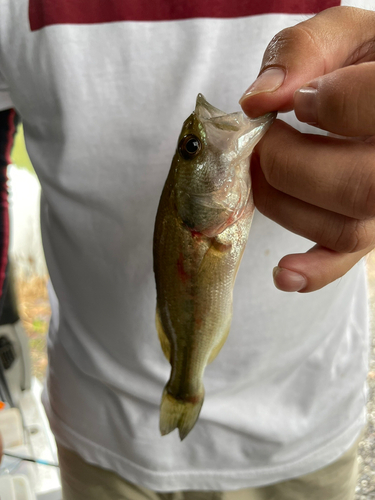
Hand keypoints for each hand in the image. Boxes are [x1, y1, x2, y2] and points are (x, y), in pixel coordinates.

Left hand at [239, 6, 374, 291]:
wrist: (373, 92)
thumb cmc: (363, 60)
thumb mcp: (345, 33)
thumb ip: (305, 50)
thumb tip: (258, 101)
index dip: (331, 106)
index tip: (300, 102)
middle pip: (357, 188)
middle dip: (288, 164)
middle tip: (265, 140)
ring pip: (343, 228)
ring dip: (281, 203)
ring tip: (260, 170)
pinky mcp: (369, 232)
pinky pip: (345, 261)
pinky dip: (312, 271)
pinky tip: (284, 272)